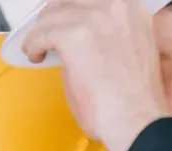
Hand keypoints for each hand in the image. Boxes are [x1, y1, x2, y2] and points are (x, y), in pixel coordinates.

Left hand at [21, 0, 168, 150]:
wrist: (137, 118)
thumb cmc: (134, 100)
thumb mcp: (125, 52)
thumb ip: (103, 39)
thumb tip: (80, 43)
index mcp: (130, 7)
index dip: (73, 10)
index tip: (64, 22)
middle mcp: (115, 4)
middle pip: (69, 0)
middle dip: (54, 16)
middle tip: (46, 36)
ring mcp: (95, 17)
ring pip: (52, 13)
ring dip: (41, 32)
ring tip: (38, 49)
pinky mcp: (75, 36)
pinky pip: (42, 33)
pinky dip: (33, 44)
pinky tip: (35, 56)